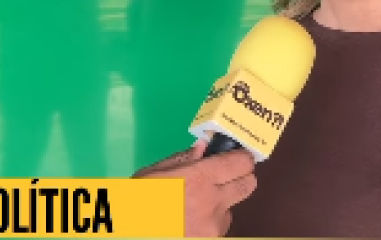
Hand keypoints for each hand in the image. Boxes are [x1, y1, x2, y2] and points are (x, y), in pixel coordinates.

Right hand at [132, 141, 256, 236]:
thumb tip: (202, 148)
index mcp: (199, 179)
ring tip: (193, 207)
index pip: (242, 163)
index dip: (241, 158)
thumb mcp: (151, 175)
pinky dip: (209, 225)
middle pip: (249, 184)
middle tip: (225, 177)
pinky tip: (188, 224)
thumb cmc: (134, 204)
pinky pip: (218, 229)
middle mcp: (213, 203)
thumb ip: (181, 160)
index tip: (237, 156)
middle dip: (241, 178)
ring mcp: (214, 227)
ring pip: (231, 209)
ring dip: (220, 205)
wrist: (131, 232)